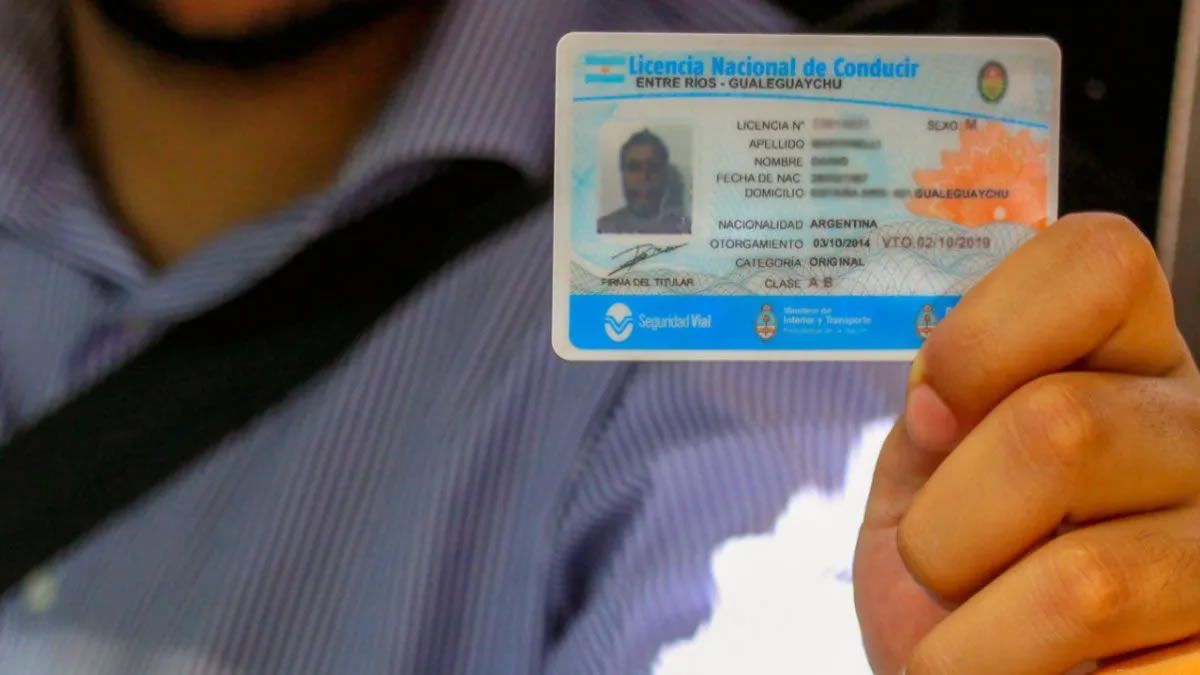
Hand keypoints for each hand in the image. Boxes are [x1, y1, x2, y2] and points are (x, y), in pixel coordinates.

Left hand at [853, 213, 1199, 673]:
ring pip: (1087, 580)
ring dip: (972, 642)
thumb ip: (938, 409)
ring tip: (968, 649)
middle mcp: (1197, 432)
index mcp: (1123, 358)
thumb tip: (942, 402)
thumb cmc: (950, 562)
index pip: (1098, 264)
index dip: (985, 336)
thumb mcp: (922, 467)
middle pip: (1061, 428)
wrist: (967, 670)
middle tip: (938, 567)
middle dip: (944, 527)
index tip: (931, 416)